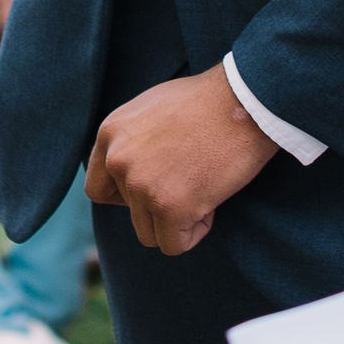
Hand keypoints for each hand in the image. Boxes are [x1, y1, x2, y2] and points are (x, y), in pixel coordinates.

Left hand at [86, 66, 276, 253]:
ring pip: (149, 233)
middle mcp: (118, 160)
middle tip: (192, 179)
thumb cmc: (209, 100)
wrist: (246, 99)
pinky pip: (174, 244)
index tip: (157, 186)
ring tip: (204, 188)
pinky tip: (212, 202)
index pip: (98, 189)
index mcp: (110, 133)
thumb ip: (133, 140)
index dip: (127, 195)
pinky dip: (195, 232)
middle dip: (159, 204)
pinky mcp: (169, 207)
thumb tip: (129, 172)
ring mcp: (141, 185)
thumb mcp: (153, 109)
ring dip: (177, 220)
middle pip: (129, 212)